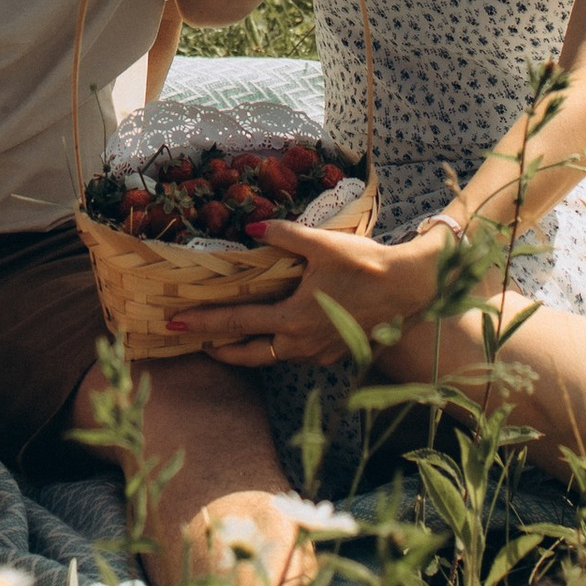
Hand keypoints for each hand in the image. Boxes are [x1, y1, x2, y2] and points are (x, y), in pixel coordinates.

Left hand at [161, 220, 442, 370]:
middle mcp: (301, 344)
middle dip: (220, 350)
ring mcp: (320, 352)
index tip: (175, 322)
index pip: (236, 323)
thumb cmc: (365, 265)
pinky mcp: (336, 352)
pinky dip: (278, 348)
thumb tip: (254, 228)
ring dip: (249, 351)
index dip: (203, 322)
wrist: (410, 289)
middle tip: (196, 342)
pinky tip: (279, 336)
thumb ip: (284, 236)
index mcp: (292, 319)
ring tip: (231, 340)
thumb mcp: (322, 245)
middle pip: (249, 354)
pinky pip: (297, 355)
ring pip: (273, 357)